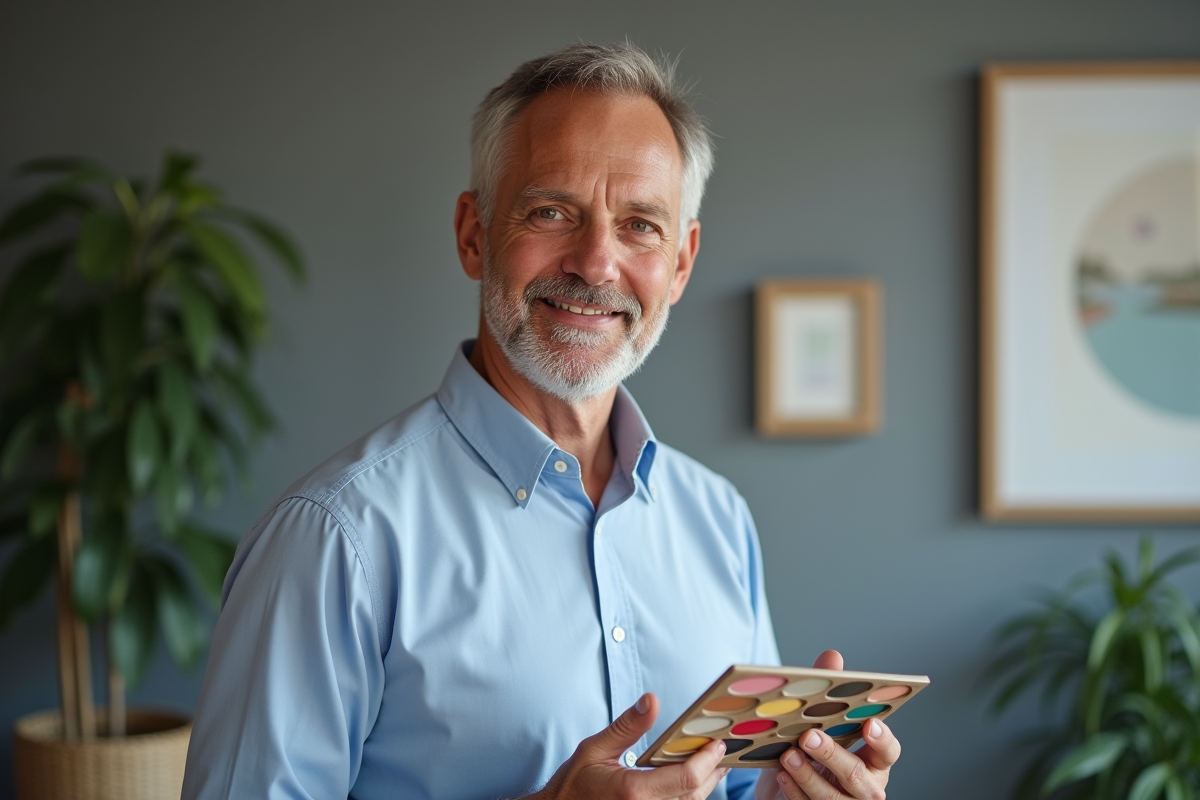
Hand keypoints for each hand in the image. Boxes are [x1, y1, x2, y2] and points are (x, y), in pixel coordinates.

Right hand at [532, 692, 729, 799]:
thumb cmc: (573, 785)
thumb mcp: (594, 749)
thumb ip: (627, 727)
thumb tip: (651, 700)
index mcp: (634, 792)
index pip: (686, 778)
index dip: (708, 760)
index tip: (718, 742)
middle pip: (695, 794)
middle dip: (714, 770)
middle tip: (723, 748)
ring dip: (705, 784)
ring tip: (715, 761)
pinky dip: (689, 795)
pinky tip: (693, 780)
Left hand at [755, 651, 900, 799]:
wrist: (784, 789)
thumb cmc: (810, 752)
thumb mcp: (817, 722)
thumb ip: (827, 693)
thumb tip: (832, 657)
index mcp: (873, 760)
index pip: (889, 752)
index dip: (882, 739)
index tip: (869, 723)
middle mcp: (864, 786)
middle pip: (857, 776)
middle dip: (832, 755)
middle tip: (809, 736)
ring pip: (832, 798)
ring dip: (808, 776)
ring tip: (789, 755)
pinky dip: (794, 791)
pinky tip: (781, 774)